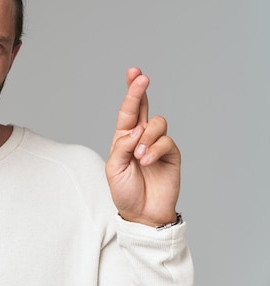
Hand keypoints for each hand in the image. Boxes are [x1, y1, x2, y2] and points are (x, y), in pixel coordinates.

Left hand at [105, 67, 179, 225]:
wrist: (142, 213)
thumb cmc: (125, 191)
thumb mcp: (114, 168)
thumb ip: (123, 146)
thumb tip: (136, 130)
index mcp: (123, 138)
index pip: (127, 111)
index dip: (131, 92)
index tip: (134, 72)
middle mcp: (140, 137)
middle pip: (143, 107)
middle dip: (140, 90)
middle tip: (141, 78)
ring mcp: (157, 144)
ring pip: (157, 123)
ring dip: (147, 137)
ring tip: (139, 157)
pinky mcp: (171, 154)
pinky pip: (166, 141)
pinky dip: (155, 149)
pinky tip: (147, 161)